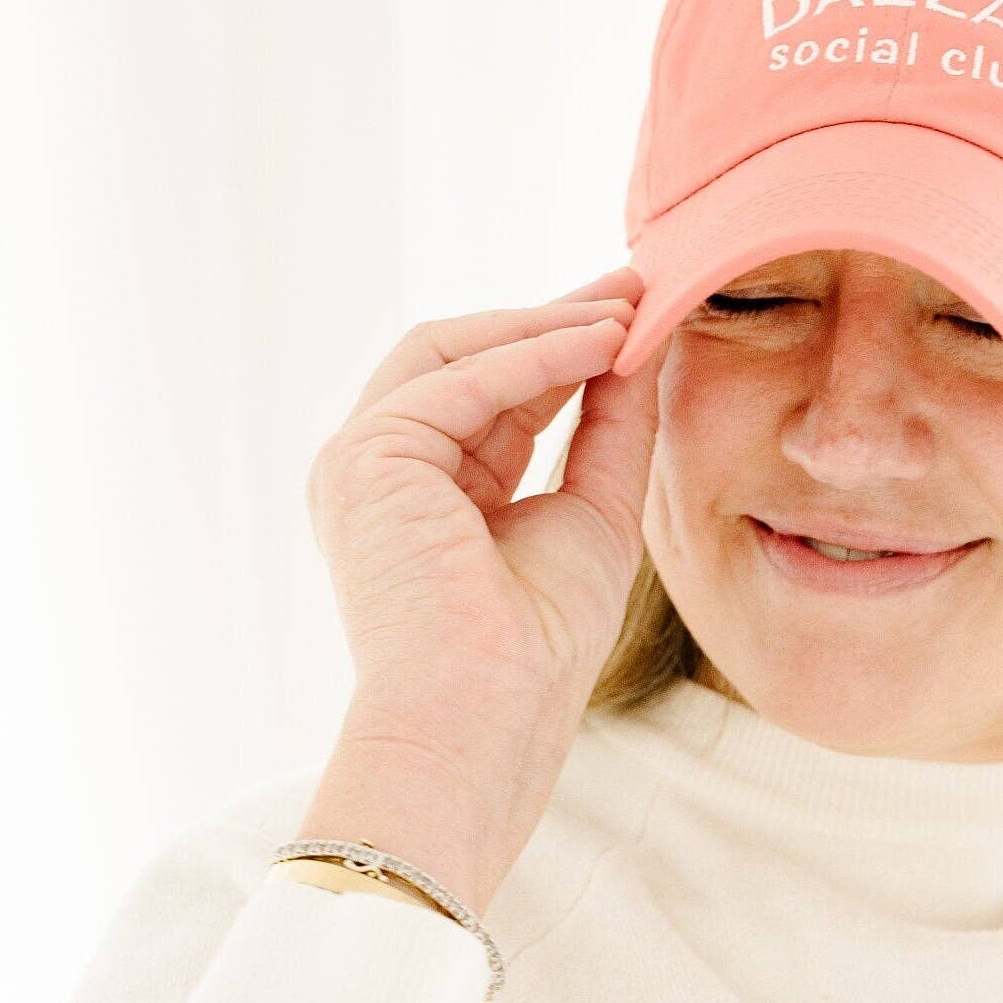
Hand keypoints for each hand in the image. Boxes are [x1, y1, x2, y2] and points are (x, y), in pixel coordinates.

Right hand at [306, 266, 653, 733]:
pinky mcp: (364, 459)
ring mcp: (361, 463)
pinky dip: (532, 354)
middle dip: (554, 317)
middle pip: (465, 358)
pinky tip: (600, 343)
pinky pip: (455, 378)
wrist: (488, 717)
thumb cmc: (538, 649)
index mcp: (424, 493)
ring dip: (545, 324)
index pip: (494, 394)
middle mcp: (381, 472)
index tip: (637, 314)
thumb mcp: (593, 512)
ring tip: (628, 309)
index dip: (565, 349)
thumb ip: (610, 428)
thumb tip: (641, 346)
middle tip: (636, 286)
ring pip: (452, 352)